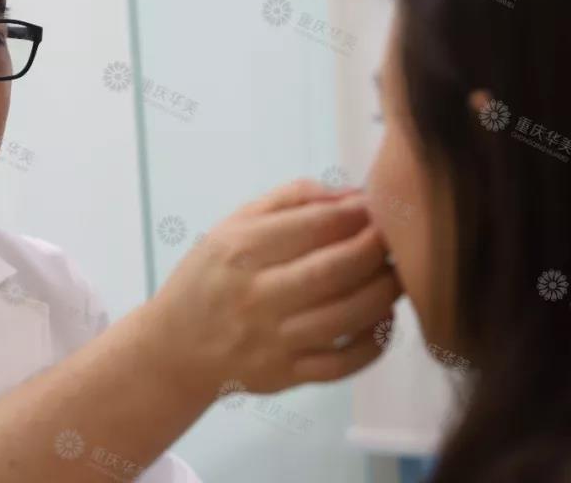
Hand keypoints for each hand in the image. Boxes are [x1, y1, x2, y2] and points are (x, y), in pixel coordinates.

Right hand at [145, 179, 400, 397]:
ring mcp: (272, 341)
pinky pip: (345, 363)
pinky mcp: (285, 376)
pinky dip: (375, 341)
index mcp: (238, 251)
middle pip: (335, 269)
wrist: (174, 349)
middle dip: (377, 247)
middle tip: (394, 237)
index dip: (357, 212)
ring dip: (385, 291)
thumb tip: (347, 194)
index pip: (313, 226)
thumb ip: (286, 201)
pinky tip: (382, 317)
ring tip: (397, 272)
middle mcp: (254, 297)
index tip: (377, 205)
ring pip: (347, 316)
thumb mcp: (230, 227)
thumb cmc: (209, 279)